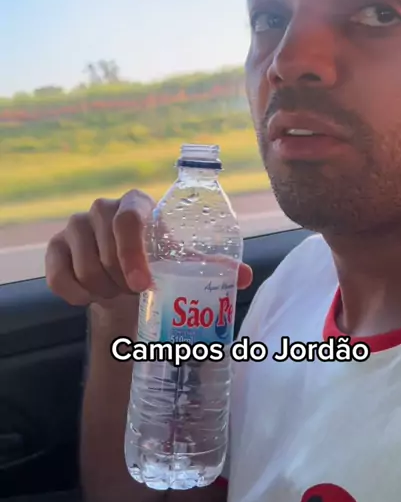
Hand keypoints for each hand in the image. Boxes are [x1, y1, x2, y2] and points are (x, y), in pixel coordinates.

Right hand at [45, 188, 252, 306]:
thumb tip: (244, 277)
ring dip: (104, 290)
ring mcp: (74, 227)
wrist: (124, 279)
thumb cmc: (158, 263)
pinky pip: (59, 278)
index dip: (133, 254)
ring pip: (84, 268)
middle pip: (106, 251)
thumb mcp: (183, 261)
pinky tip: (92, 297)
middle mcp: (101, 209)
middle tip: (138, 291)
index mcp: (136, 204)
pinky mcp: (55, 248)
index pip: (128, 221)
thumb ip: (211, 267)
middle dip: (123, 281)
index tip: (143, 284)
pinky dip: (77, 295)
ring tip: (119, 292)